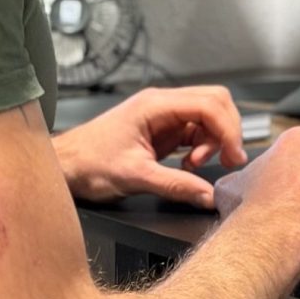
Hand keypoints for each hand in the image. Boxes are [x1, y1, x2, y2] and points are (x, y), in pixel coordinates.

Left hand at [53, 85, 248, 208]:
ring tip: (199, 167)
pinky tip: (188, 167)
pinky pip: (194, 132)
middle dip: (226, 130)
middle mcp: (162, 105)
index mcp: (156, 105)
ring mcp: (163, 116)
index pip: (208, 104)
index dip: (227, 129)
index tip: (234, 156)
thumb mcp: (134, 177)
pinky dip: (201, 148)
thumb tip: (208, 196)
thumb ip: (175, 186)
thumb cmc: (90, 163)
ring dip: (213, 141)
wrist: (66, 165)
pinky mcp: (162, 131)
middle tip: (228, 161)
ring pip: (207, 117)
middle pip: (213, 103)